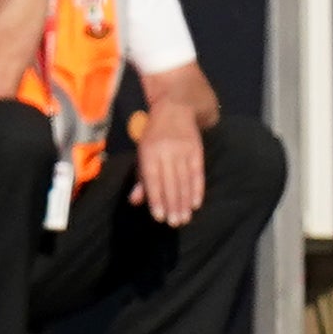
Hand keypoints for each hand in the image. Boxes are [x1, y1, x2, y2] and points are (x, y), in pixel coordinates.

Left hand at [130, 106, 205, 226]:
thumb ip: (140, 178)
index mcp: (149, 151)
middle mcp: (166, 151)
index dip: (156, 198)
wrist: (175, 110)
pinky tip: (196, 203)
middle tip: (174, 223)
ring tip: (184, 218)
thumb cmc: (153, 136)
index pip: (152, 179)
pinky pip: (197, 173)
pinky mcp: (197, 150)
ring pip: (184, 180)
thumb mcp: (142, 152)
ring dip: (184, 201)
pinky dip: (197, 189)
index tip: (158, 216)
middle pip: (170, 182)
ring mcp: (183, 150)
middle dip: (172, 204)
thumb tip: (135, 201)